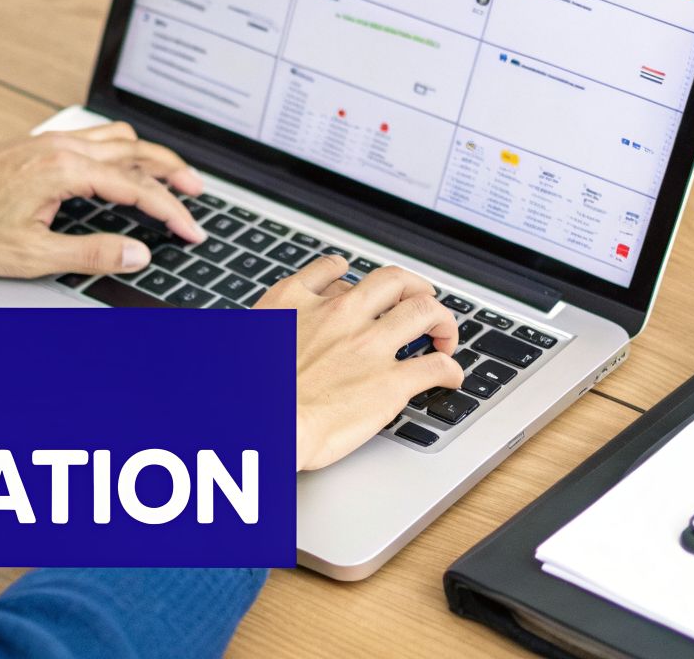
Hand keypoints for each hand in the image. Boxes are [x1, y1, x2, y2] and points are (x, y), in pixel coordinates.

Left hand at [0, 122, 206, 277]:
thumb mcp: (31, 255)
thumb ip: (91, 252)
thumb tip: (136, 253)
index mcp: (65, 170)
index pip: (138, 188)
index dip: (171, 212)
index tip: (192, 230)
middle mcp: (60, 147)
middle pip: (135, 151)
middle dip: (173, 172)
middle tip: (198, 192)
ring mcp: (44, 142)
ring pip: (113, 137)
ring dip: (147, 154)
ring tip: (167, 173)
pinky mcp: (30, 145)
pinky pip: (89, 135)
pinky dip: (117, 147)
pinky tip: (114, 161)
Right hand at [257, 254, 463, 470]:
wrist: (260, 422)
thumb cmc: (243, 392)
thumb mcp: (243, 339)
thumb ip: (260, 325)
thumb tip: (258, 329)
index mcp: (296, 302)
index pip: (335, 271)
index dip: (353, 280)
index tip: (357, 290)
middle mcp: (339, 315)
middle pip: (392, 280)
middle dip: (413, 287)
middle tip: (419, 301)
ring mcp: (369, 345)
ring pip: (424, 311)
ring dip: (441, 320)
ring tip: (443, 333)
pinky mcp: (390, 381)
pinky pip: (435, 366)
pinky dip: (450, 368)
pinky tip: (450, 375)